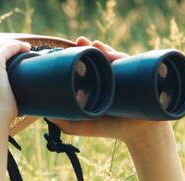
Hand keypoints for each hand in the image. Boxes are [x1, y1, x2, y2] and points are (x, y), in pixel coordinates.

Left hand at [47, 37, 171, 144]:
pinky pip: (125, 61)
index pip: (83, 68)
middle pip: (96, 59)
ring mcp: (122, 76)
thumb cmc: (112, 129)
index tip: (65, 53)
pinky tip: (103, 49)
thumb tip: (45, 115)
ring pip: (109, 57)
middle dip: (86, 49)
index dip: (74, 59)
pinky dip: (114, 54)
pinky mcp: (135, 76)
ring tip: (88, 43)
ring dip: (99, 48)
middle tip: (78, 43)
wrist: (140, 133)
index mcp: (95, 85)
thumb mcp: (82, 126)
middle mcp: (108, 78)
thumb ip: (64, 122)